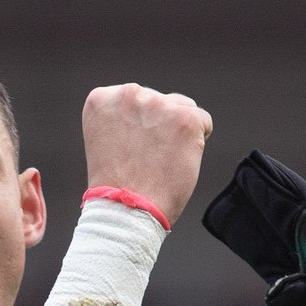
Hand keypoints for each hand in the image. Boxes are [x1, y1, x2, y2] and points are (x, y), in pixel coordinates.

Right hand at [81, 84, 212, 223]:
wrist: (126, 210)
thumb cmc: (116, 184)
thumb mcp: (106, 138)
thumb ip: (124, 117)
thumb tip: (154, 112)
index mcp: (102, 99)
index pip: (134, 99)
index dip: (137, 128)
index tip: (129, 150)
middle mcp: (128, 94)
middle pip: (159, 101)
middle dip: (158, 127)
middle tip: (147, 160)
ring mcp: (157, 104)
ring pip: (182, 108)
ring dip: (178, 133)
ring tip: (161, 162)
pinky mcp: (185, 118)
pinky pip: (203, 121)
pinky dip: (197, 143)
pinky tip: (177, 161)